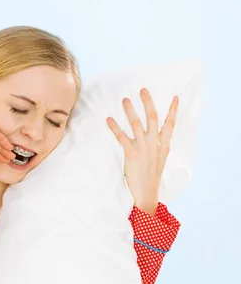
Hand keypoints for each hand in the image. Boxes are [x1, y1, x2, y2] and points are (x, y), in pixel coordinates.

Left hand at [106, 88, 178, 214]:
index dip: (173, 110)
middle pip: (153, 118)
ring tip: (125, 99)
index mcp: (164, 146)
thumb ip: (159, 146)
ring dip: (130, 110)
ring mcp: (144, 148)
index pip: (171, 124)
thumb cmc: (151, 176)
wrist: (147, 193)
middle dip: (148, 102)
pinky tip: (108, 119)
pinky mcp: (132, 154)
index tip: (175, 97)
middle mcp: (155, 144)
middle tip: (142, 89)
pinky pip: (122, 137)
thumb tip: (156, 135)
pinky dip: (115, 127)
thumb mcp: (160, 159)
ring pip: (137, 124)